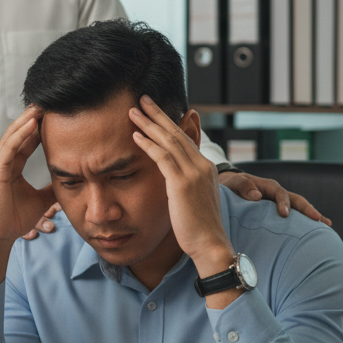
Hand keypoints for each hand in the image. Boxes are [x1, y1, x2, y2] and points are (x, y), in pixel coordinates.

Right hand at [0, 106, 56, 291]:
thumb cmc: (14, 219)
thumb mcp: (41, 200)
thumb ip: (53, 188)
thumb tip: (71, 182)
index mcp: (11, 165)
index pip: (26, 138)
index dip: (40, 125)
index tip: (56, 113)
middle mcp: (3, 160)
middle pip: (19, 131)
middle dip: (34, 115)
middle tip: (51, 99)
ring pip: (14, 134)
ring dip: (28, 118)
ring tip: (43, 103)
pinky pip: (10, 147)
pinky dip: (21, 133)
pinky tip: (33, 122)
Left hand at [129, 96, 234, 278]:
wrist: (210, 243)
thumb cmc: (199, 227)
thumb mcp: (195, 199)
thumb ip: (186, 184)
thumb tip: (173, 180)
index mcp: (206, 168)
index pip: (185, 139)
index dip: (169, 123)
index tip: (156, 111)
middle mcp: (202, 165)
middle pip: (176, 133)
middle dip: (158, 114)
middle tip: (142, 99)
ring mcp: (193, 173)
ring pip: (168, 140)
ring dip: (148, 123)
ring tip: (133, 110)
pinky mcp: (181, 183)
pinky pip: (162, 157)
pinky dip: (148, 144)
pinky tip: (135, 135)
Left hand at [218, 171, 331, 226]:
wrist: (228, 189)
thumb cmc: (230, 185)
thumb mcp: (233, 182)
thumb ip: (242, 186)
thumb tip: (257, 196)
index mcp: (267, 186)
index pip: (279, 193)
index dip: (283, 202)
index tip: (284, 214)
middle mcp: (277, 194)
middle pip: (296, 200)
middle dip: (307, 209)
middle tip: (318, 219)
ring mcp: (279, 204)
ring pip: (299, 209)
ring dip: (312, 215)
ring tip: (326, 226)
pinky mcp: (277, 214)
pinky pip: (293, 217)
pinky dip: (304, 223)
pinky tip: (316, 232)